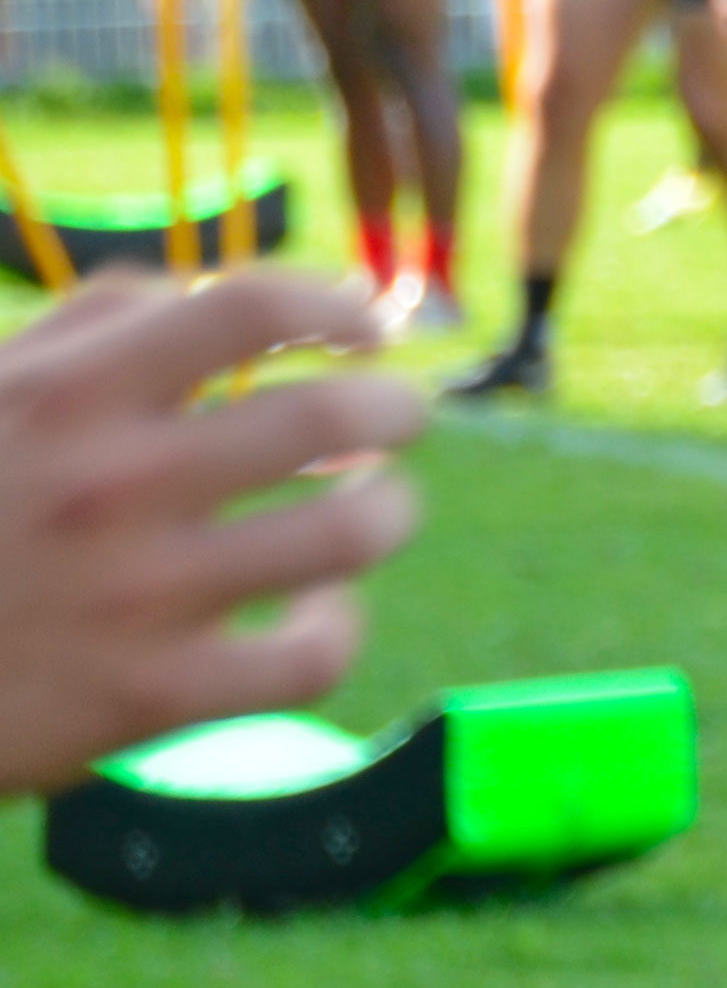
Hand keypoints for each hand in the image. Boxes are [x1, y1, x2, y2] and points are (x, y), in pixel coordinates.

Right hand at [0, 271, 424, 798]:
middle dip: (393, 410)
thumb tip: (197, 292)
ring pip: (349, 535)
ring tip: (374, 507)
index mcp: (65, 395)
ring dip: (386, 512)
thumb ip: (84, 332)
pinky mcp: (150, 695)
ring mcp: (137, 594)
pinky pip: (310, 659)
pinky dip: (336, 627)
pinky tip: (318, 611)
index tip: (370, 325)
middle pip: (328, 418)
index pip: (246, 305)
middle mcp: (112, 484)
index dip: (335, 303)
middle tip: (399, 419)